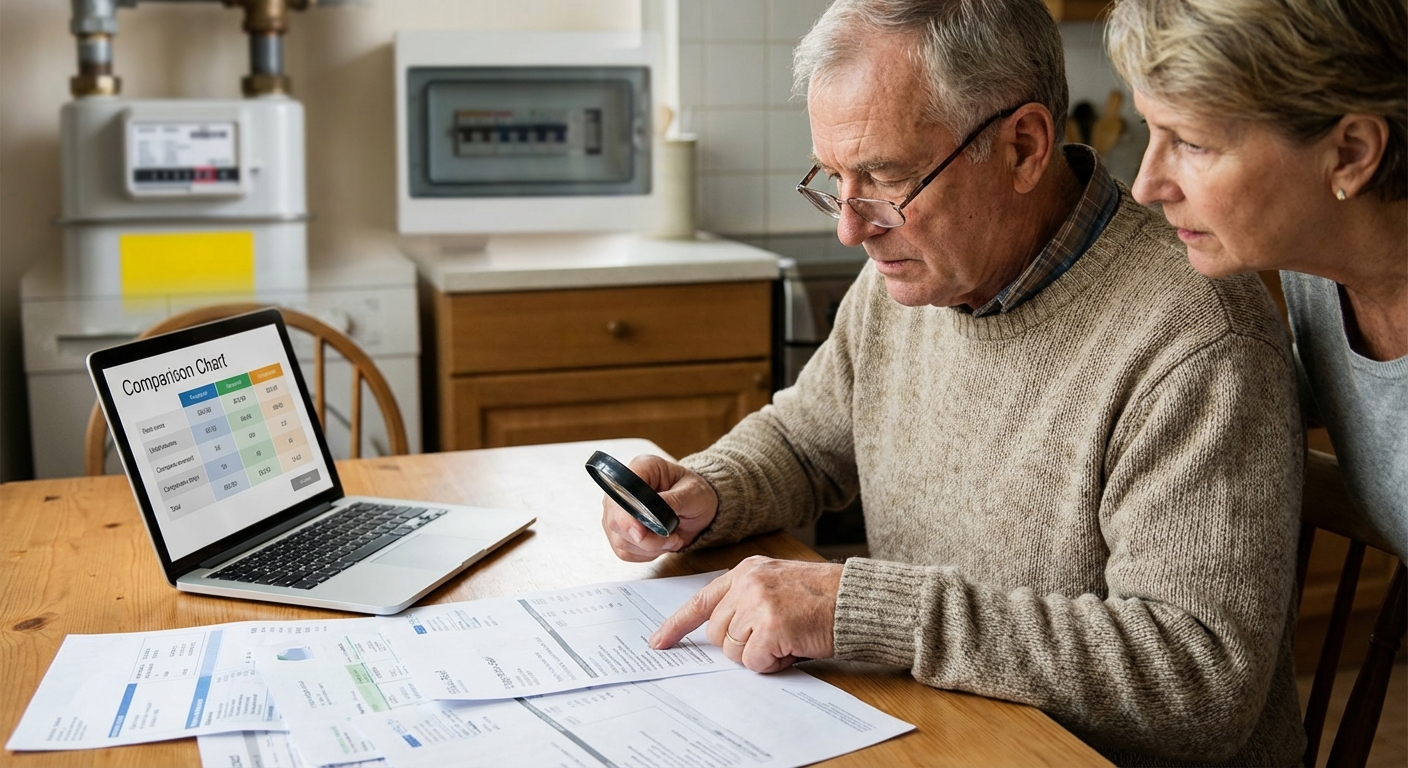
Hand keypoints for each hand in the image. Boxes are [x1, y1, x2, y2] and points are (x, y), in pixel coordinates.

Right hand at [600, 455, 718, 561]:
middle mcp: (622, 488)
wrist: (698, 507)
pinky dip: (645, 553)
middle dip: (646, 539)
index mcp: (641, 468)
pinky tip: (661, 544)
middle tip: (672, 538)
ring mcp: (617, 511)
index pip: (620, 492)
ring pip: (620, 540)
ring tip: (672, 538)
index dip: (626, 516)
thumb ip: (669, 502)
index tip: (642, 533)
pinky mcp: (619, 531)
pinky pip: (624, 551)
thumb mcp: (693, 494)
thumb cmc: (696, 493)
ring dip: (650, 548)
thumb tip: (647, 515)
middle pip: (616, 521)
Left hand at [649, 556, 842, 672]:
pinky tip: (792, 648)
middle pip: (717, 632)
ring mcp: (757, 604)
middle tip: (772, 637)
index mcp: (747, 571)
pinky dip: (772, 664)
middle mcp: (747, 583)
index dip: (677, 624)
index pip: (701, 600)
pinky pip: (753, 662)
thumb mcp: (777, 583)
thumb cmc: (821, 597)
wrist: (854, 600)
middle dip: (739, 644)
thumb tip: (723, 634)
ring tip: (786, 639)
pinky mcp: (770, 626)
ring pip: (733, 650)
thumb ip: (746, 600)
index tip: (658, 642)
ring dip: (758, 654)